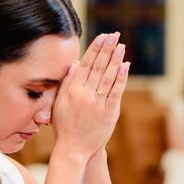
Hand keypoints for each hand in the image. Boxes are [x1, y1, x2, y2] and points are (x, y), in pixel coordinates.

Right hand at [51, 32, 129, 163]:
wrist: (73, 148)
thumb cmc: (64, 126)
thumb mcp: (59, 103)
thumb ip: (66, 83)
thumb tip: (75, 64)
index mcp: (72, 90)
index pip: (86, 64)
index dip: (95, 49)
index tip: (102, 37)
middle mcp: (84, 94)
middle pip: (98, 67)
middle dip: (107, 49)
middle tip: (115, 35)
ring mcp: (97, 103)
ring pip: (108, 77)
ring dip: (115, 59)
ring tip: (121, 46)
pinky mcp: (108, 113)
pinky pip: (116, 92)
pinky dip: (121, 78)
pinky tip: (125, 66)